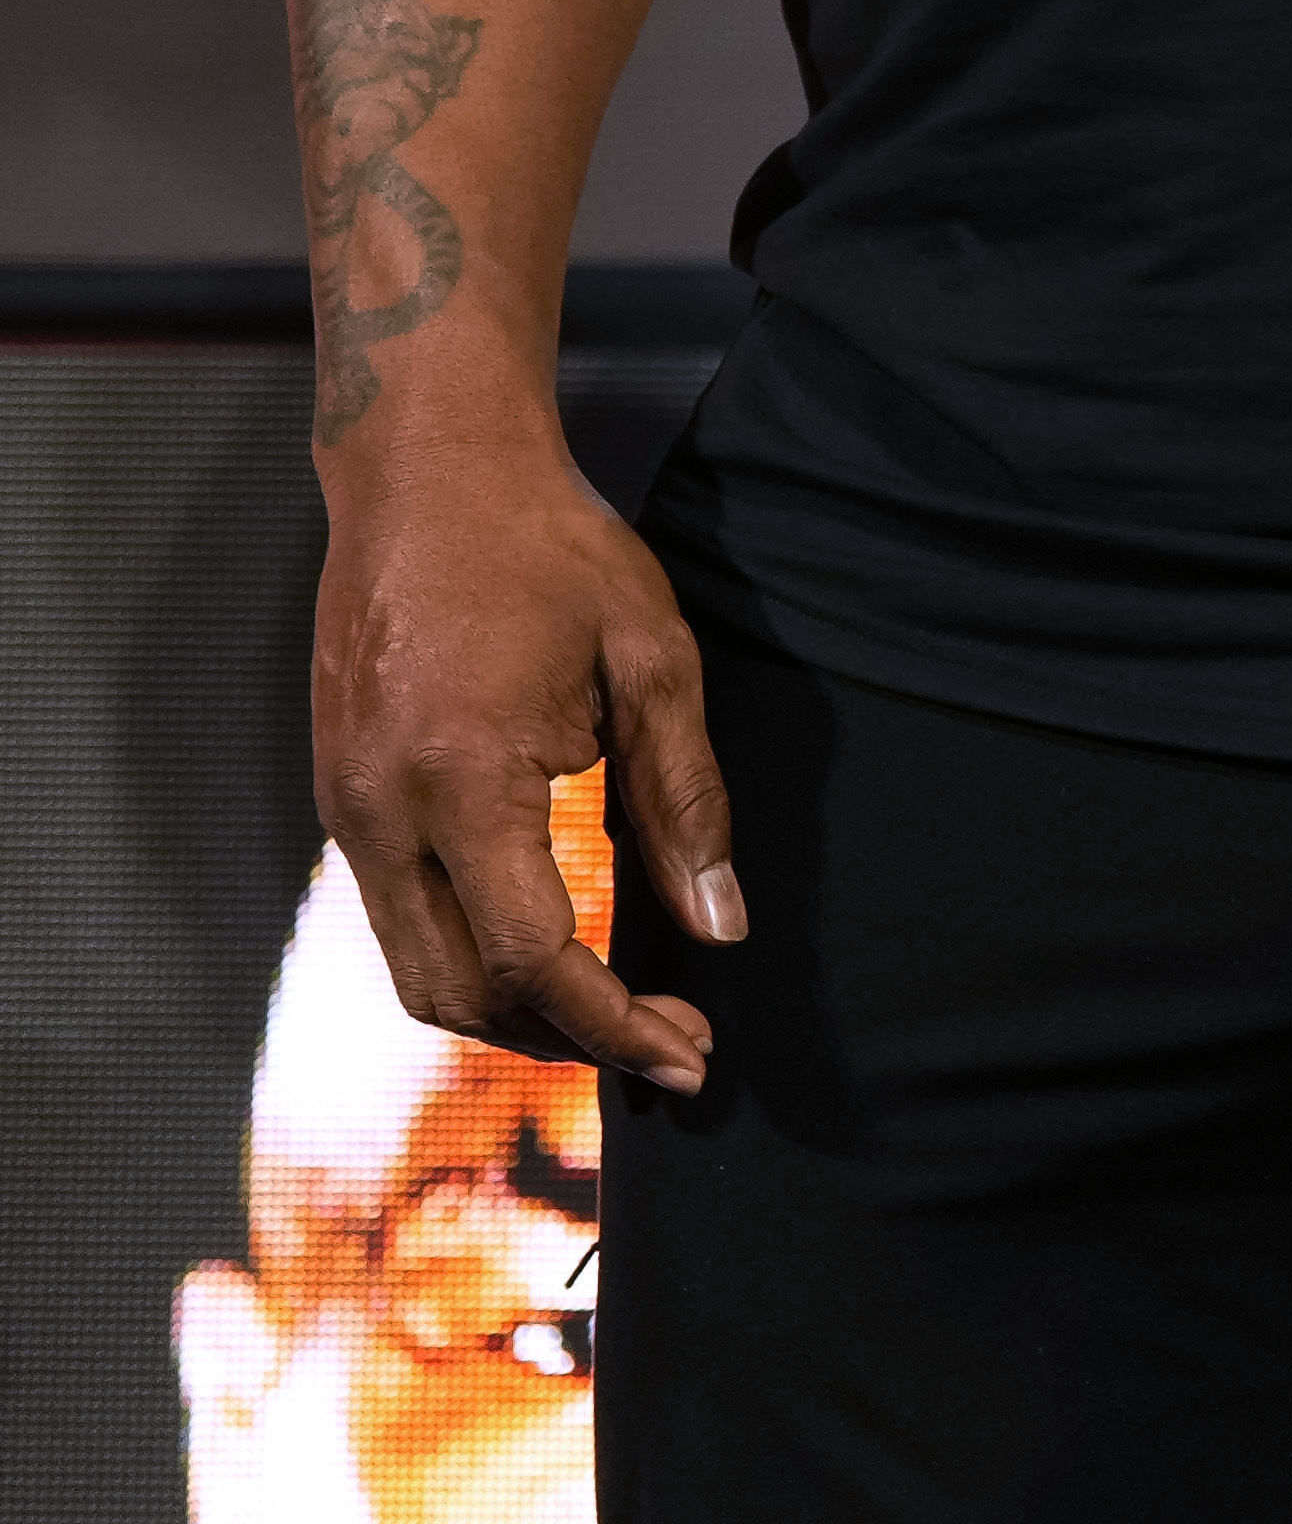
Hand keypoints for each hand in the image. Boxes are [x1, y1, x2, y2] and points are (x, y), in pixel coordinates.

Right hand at [307, 432, 736, 1091]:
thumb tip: (720, 925)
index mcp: (461, 784)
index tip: (689, 1048)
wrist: (429, 476)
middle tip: (668, 1042)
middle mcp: (381, 816)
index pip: (532, 959)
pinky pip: (396, 920)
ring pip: (415, 972)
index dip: (613, 1023)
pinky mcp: (340, 799)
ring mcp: (346, 812)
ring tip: (617, 1014)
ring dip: (511, 1014)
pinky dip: (469, 960)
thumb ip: (685, 801)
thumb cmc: (550, 552)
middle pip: (458, 994)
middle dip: (563, 1040)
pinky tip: (545, 951)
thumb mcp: (653, 662)